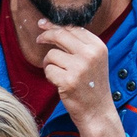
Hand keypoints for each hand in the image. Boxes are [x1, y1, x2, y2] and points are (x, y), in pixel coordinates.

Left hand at [34, 18, 125, 136]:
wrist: (98, 112)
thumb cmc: (92, 86)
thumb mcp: (94, 60)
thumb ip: (79, 45)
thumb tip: (53, 27)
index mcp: (98, 46)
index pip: (73, 28)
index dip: (55, 25)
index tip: (43, 24)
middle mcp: (90, 54)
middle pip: (60, 35)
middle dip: (46, 36)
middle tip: (39, 39)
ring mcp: (80, 67)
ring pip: (51, 54)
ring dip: (49, 63)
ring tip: (58, 74)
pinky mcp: (68, 81)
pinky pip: (48, 70)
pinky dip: (50, 76)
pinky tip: (59, 83)